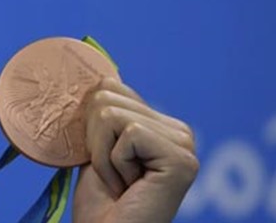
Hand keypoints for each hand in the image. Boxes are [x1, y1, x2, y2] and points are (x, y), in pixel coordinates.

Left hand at [72, 78, 198, 222]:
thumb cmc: (101, 202)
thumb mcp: (97, 146)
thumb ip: (102, 113)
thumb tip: (99, 74)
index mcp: (161, 123)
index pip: (111, 86)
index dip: (90, 123)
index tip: (103, 159)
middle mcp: (180, 130)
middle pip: (107, 95)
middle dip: (95, 139)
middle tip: (112, 174)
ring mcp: (185, 144)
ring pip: (111, 114)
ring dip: (102, 154)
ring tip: (120, 181)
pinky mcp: (182, 159)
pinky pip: (127, 133)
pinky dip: (114, 163)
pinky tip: (129, 186)